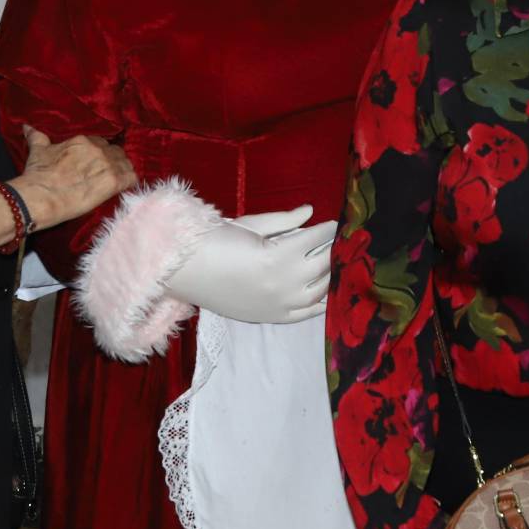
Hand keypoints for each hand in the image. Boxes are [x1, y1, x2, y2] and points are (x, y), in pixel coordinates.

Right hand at [6, 126, 135, 234]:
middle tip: (105, 174)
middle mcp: (98, 149)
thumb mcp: (37, 150)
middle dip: (112, 161)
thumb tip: (27, 127)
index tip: (95, 163)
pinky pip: (132, 178)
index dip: (100, 154)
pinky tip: (124, 188)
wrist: (39, 196)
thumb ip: (37, 137)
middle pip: (115, 152)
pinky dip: (130, 182)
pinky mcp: (113, 182)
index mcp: (83, 141)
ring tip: (116, 182)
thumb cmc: (37, 174)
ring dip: (123, 171)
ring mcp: (107, 165)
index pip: (100, 143)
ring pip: (126, 164)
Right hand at [162, 205, 334, 324]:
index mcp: (280, 256)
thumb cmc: (215, 241)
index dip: (328, 229)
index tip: (336, 224)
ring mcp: (280, 303)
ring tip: (336, 263)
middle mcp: (285, 283)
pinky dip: (322, 304)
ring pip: (321, 290)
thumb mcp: (250, 225)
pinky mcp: (272, 317)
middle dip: (334, 250)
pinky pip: (306, 314)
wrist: (185, 270)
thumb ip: (284, 220)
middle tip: (343, 242)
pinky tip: (330, 294)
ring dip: (331, 275)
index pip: (317, 239)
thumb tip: (310, 211)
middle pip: (324, 264)